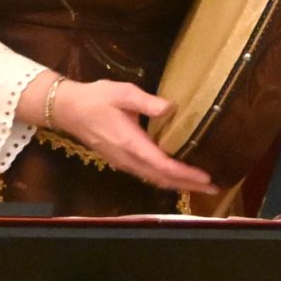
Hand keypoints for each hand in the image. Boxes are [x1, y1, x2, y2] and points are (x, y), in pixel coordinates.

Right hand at [45, 78, 218, 195]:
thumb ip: (147, 102)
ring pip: (153, 179)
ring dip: (177, 184)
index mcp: (131, 143)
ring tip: (198, 184)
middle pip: (162, 179)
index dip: (186, 174)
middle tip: (213, 187)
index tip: (206, 178)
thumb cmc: (95, 98)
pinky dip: (163, 179)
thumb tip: (171, 108)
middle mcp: (128, 158)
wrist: (67, 109)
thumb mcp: (122, 93)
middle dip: (188, 185)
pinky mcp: (119, 161)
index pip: (163, 165)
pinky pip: (146, 175)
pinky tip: (172, 175)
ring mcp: (122, 162)